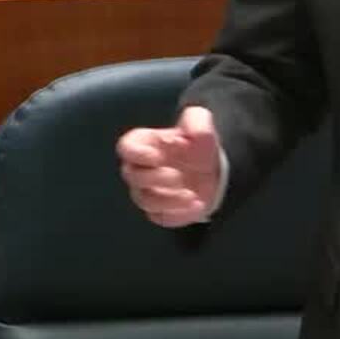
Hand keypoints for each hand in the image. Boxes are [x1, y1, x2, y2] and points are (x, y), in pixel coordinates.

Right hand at [116, 105, 221, 227]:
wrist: (213, 169)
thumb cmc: (198, 143)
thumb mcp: (201, 122)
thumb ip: (196, 121)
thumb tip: (185, 136)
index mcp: (144, 144)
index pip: (126, 148)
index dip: (138, 154)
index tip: (158, 157)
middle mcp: (140, 169)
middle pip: (132, 177)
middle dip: (155, 178)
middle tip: (178, 176)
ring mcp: (148, 192)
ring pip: (145, 201)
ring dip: (168, 199)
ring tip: (191, 195)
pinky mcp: (161, 211)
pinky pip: (161, 217)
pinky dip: (179, 214)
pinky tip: (197, 205)